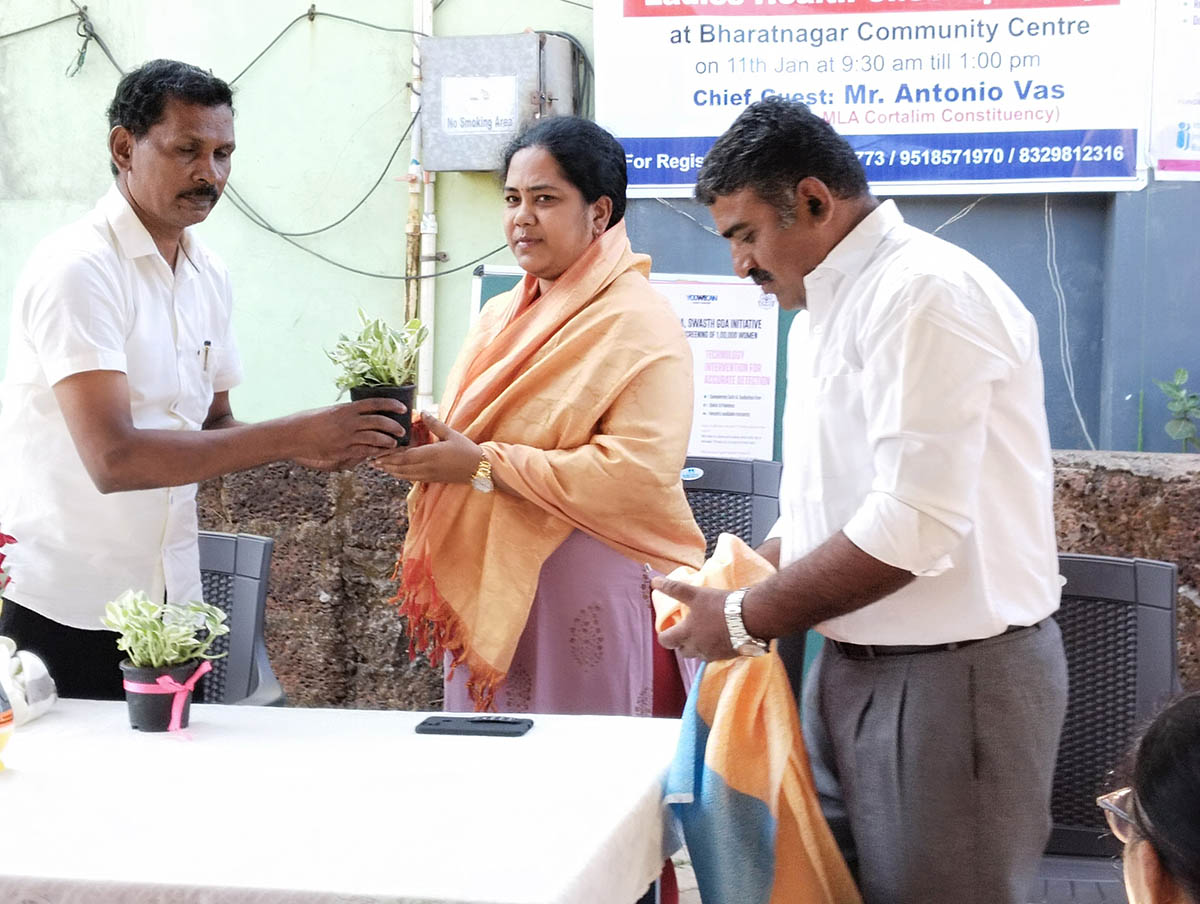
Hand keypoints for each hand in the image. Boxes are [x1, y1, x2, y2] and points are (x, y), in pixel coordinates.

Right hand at [287, 398, 405, 470]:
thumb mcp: (328, 413)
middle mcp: (348, 421)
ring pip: (375, 438)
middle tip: (401, 430)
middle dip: (394, 426)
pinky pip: (364, 452)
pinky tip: (379, 454)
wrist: (290, 435)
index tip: (403, 407)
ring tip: (393, 444)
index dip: (391, 405)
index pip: (374, 403)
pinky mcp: (342, 452)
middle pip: (379, 421)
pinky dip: (374, 453)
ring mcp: (346, 437)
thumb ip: (345, 416)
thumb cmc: (307, 422)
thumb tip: (358, 417)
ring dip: (387, 441)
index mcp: (345, 409)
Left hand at [371, 412, 483, 483]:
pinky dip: (401, 475)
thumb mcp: (451, 434)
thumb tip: (422, 412)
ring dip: (391, 471)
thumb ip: (434, 424)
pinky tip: (396, 472)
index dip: (389, 456)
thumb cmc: (466, 450)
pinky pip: (412, 478)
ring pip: (405, 475)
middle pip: (401, 468)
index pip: (404, 456)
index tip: (377, 452)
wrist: (479, 469)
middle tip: (372, 460)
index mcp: (431, 454)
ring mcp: (429, 475)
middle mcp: (427, 467)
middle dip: (386, 464)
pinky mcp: (432, 479)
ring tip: (380, 466)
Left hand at [651, 577, 737, 661]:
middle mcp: (697, 648)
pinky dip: (713, 648)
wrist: (751, 618)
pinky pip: (714, 655)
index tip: (669, 627)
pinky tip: (720, 636)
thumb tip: (654, 581)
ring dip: (697, 646)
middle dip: (681, 642)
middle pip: (682, 651)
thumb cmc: (720, 605)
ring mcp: (713, 654)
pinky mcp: (727, 656)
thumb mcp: (695, 594)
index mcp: (686, 634)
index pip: (665, 641)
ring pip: (698, 654)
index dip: (664, 634)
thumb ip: (674, 589)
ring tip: (704, 632)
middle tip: (687, 629)